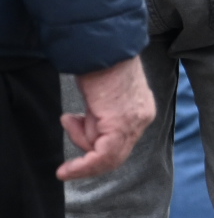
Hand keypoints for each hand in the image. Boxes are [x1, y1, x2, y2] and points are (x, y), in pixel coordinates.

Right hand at [60, 57, 155, 180]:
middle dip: (87, 156)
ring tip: (71, 118)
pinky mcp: (120, 124)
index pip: (122, 144)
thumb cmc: (98, 64)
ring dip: (80, 141)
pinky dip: (83, 167)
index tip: (75, 161)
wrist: (102, 48)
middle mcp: (143, 117)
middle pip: (116, 153)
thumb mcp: (102, 96)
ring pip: (106, 155)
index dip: (96, 154)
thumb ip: (100, 116)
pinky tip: (66, 170)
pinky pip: (103, 156)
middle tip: (67, 157)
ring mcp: (134, 122)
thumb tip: (87, 130)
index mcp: (141, 109)